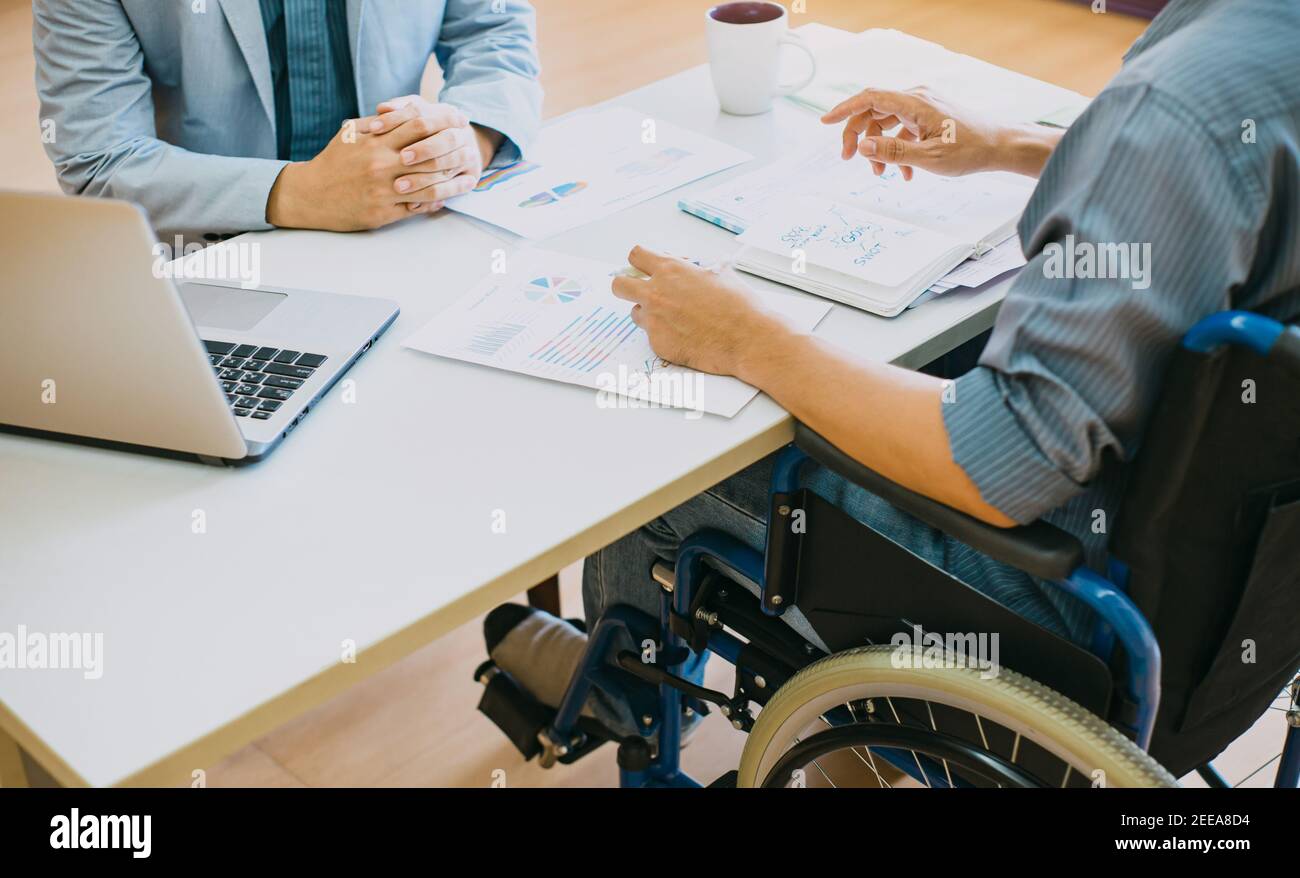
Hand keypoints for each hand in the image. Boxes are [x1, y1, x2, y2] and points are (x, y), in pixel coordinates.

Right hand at [266, 102, 483, 230]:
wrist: (311, 195)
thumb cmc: (333, 162)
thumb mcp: (349, 134)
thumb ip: (375, 122)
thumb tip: (399, 109)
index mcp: (375, 142)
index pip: (416, 126)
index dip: (441, 122)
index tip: (457, 121)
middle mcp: (382, 165)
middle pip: (428, 155)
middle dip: (450, 151)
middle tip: (468, 148)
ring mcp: (384, 190)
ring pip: (427, 184)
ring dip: (448, 180)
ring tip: (462, 176)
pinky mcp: (384, 212)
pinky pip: (416, 207)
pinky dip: (433, 201)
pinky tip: (445, 197)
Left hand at [611, 246, 792, 379]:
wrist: (748, 339)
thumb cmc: (739, 305)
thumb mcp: (719, 272)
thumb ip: (694, 268)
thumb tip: (689, 267)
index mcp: (670, 270)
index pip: (635, 255)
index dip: (640, 262)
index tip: (645, 268)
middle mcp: (656, 293)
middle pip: (619, 285)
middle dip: (627, 286)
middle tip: (642, 292)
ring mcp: (654, 320)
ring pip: (635, 312)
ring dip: (649, 313)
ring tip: (675, 318)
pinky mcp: (658, 344)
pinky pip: (652, 336)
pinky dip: (665, 335)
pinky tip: (687, 336)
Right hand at [820, 87, 1055, 178]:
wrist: (1000, 146)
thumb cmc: (970, 150)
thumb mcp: (928, 158)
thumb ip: (892, 152)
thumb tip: (863, 145)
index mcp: (914, 103)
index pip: (869, 98)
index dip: (844, 110)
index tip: (825, 123)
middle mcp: (916, 99)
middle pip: (873, 111)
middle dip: (858, 136)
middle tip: (850, 159)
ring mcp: (923, 107)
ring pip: (886, 123)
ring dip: (878, 148)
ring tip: (880, 174)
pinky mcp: (929, 117)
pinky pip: (902, 130)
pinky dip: (897, 150)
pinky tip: (904, 173)